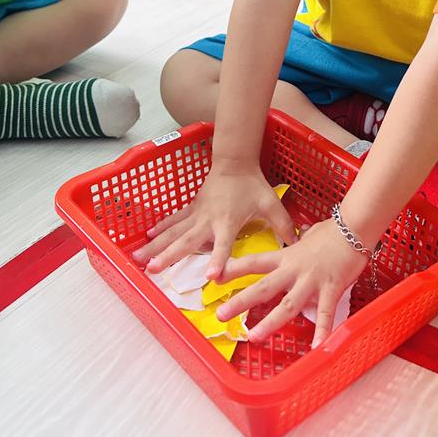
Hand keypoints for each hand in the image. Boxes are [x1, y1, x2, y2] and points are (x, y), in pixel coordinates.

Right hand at [132, 165, 295, 279]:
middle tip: (154, 270)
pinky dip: (160, 229)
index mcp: (227, 222)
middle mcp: (208, 220)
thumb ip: (284, 225)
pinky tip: (146, 238)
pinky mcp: (191, 208)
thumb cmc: (252, 184)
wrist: (234, 160)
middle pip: (187, 241)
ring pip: (173, 232)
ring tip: (140, 259)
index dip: (217, 259)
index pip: (223, 244)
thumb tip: (297, 244)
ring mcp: (196, 214)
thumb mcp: (271, 203)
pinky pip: (173, 220)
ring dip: (157, 246)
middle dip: (170, 256)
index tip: (211, 276)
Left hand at [212, 217, 367, 348]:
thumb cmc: (333, 230)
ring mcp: (311, 281)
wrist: (354, 227)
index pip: (255, 262)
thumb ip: (300, 240)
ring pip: (287, 305)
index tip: (216, 277)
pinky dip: (321, 332)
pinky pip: (325, 314)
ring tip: (254, 336)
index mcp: (287, 256)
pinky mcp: (330, 289)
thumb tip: (299, 236)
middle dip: (241, 302)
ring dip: (270, 322)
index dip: (234, 269)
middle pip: (263, 287)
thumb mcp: (310, 234)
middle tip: (221, 314)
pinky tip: (316, 349)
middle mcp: (294, 270)